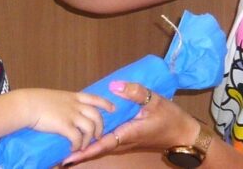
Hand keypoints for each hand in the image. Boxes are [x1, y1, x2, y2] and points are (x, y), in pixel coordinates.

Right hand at [26, 88, 114, 151]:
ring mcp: (71, 115)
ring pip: (90, 127)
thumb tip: (63, 108)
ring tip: (83, 145)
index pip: (95, 98)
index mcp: (73, 96)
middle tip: (97, 136)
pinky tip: (73, 148)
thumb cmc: (36, 100)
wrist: (27, 105)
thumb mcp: (55, 98)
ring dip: (89, 139)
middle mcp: (75, 105)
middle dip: (100, 127)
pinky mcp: (64, 126)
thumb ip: (63, 102)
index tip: (112, 109)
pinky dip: (78, 145)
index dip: (105, 103)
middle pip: (96, 115)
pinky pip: (78, 138)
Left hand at [61, 81, 199, 164]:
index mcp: (127, 133)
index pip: (101, 144)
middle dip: (79, 150)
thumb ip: (135, 92)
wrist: (183, 133)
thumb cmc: (170, 118)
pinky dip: (95, 140)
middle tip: (58, 152)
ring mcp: (125, 140)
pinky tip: (86, 133)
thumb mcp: (155, 101)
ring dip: (85, 146)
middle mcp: (123, 140)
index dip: (83, 150)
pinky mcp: (127, 136)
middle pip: (96, 147)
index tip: (67, 156)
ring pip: (101, 145)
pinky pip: (107, 140)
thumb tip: (114, 86)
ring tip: (66, 145)